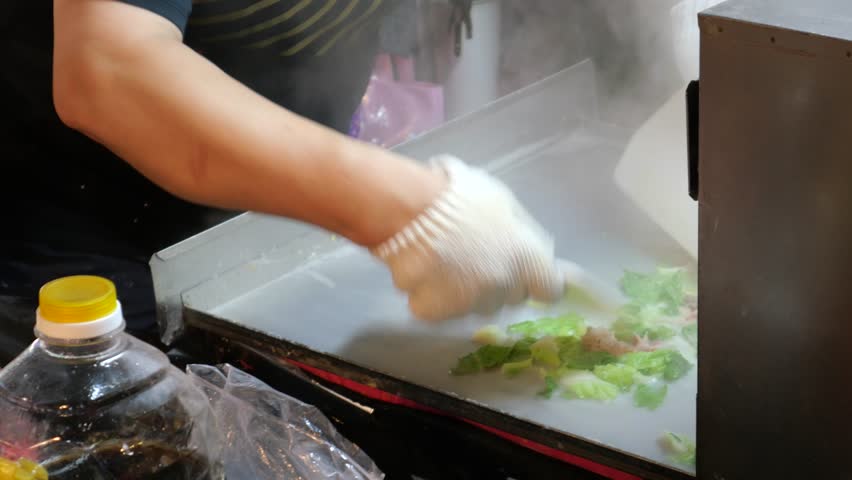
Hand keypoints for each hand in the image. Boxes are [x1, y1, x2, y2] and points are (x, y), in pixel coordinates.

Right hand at [372, 155, 565, 320]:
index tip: (525, 274)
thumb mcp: (502, 202)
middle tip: (470, 255)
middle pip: (508, 296)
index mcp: (529, 259)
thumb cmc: (459, 195)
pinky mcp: (438, 312)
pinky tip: (419, 271)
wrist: (413, 208)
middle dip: (495, 281)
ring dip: (460, 289)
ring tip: (439, 259)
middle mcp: (505, 286)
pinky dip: (427, 295)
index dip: (535, 280)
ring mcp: (471, 303)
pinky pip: (436, 309)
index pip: (549, 289)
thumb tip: (528, 244)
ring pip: (471, 304)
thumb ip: (521, 232)